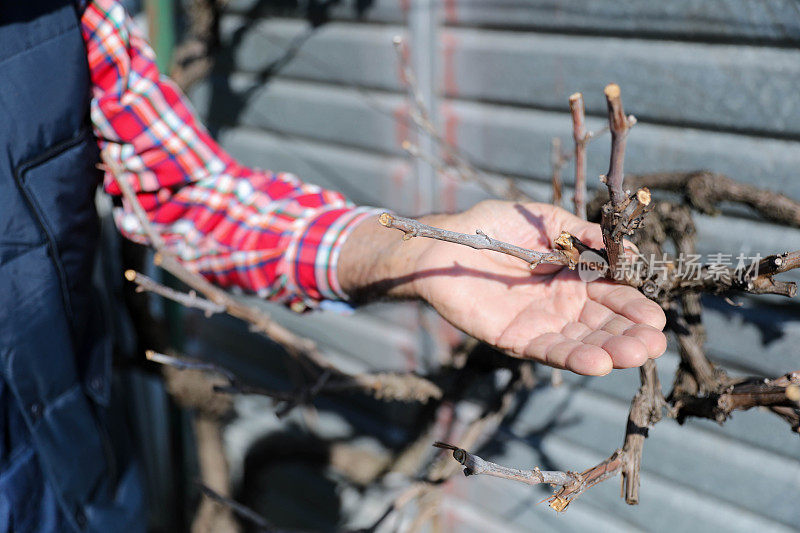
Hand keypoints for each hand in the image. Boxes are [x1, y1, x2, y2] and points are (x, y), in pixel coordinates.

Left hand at [338, 200, 666, 375]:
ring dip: (609, 351)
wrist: (443, 244)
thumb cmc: (491, 226)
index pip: (612, 297)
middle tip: (654, 344)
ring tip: (635, 355)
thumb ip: (583, 232)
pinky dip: (572, 359)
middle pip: (602, 326)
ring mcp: (539, 324)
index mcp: (573, 278)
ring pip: (581, 343)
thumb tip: (629, 249)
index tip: (657, 318)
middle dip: (630, 335)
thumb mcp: (544, 220)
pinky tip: (598, 364)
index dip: (634, 307)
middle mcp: (561, 306)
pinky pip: (547, 351)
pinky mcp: (514, 339)